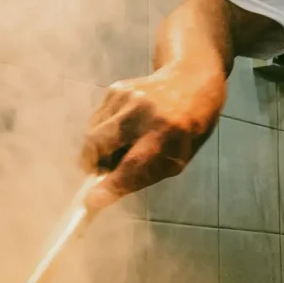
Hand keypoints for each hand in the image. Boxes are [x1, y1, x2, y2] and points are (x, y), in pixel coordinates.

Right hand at [80, 62, 226, 208]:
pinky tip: (121, 130)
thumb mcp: (178, 157)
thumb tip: (104, 193)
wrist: (191, 80)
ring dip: (96, 150)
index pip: (134, 164)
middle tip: (100, 173)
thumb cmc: (188, 128)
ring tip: (117, 149)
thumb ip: (144, 174)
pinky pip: (97, 120)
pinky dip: (102, 132)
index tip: (91, 202)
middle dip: (93, 164)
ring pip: (93, 133)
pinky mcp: (116, 89)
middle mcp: (145, 112)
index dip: (112, 185)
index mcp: (169, 132)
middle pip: (101, 144)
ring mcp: (128, 97)